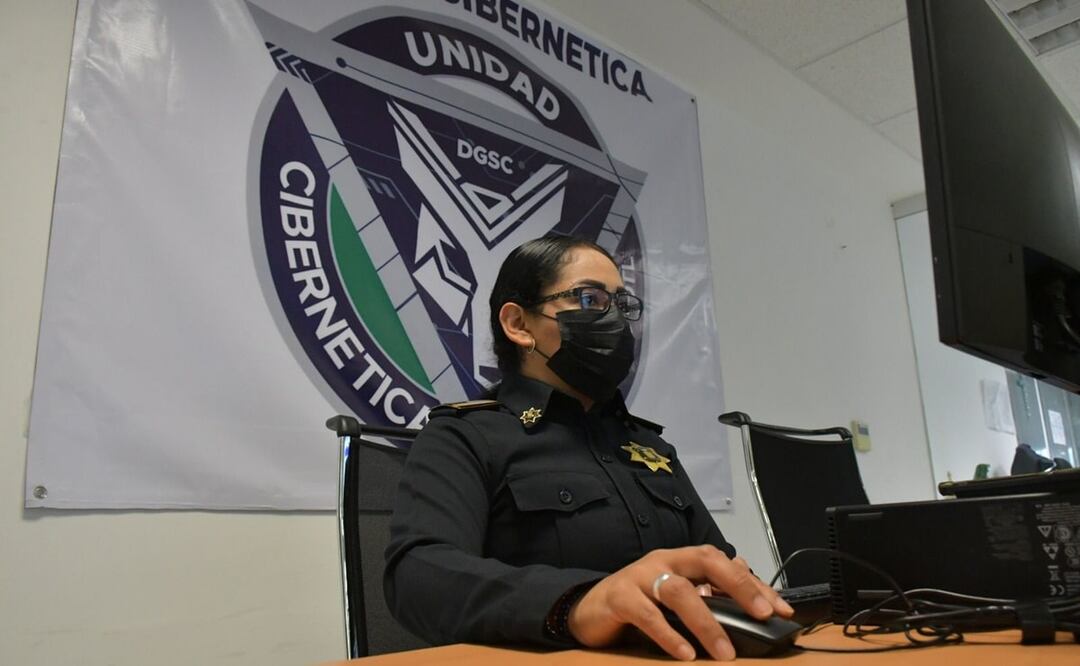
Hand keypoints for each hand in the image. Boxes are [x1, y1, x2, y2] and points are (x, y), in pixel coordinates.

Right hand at [566, 545, 792, 660]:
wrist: (587, 608)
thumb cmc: (638, 602)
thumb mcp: (676, 596)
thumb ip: (709, 592)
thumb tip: (749, 584)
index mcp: (681, 560)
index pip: (724, 563)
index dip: (754, 584)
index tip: (781, 610)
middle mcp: (663, 561)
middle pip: (706, 561)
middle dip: (739, 586)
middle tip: (763, 614)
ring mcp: (639, 576)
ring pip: (679, 591)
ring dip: (706, 623)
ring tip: (724, 652)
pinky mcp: (619, 597)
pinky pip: (647, 614)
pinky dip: (668, 634)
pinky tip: (685, 654)